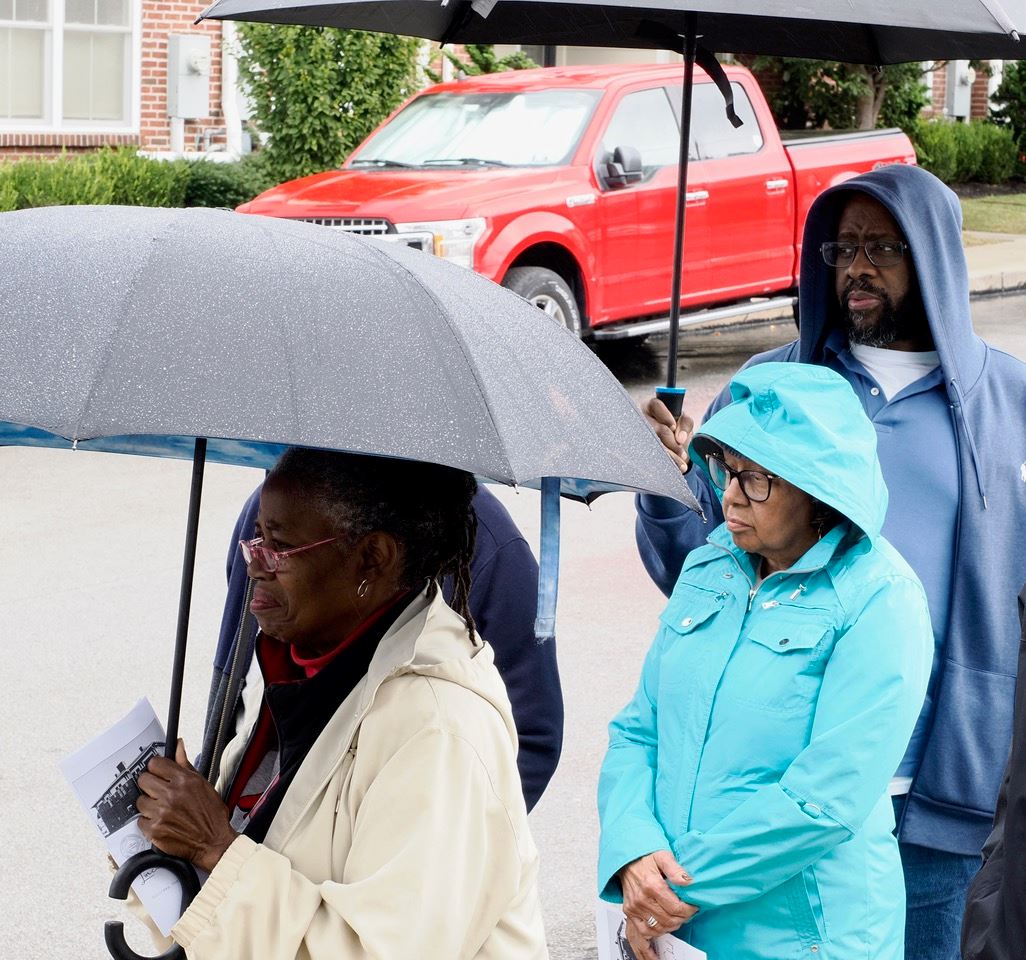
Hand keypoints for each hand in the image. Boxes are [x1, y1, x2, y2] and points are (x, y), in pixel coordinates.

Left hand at [136, 739, 237, 872]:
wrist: (213, 842)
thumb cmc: (210, 814)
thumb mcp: (203, 784)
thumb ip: (186, 765)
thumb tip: (178, 745)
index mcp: (185, 781)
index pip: (156, 764)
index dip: (156, 768)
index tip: (158, 773)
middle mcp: (172, 795)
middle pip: (143, 780)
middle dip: (149, 785)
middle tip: (157, 791)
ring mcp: (162, 813)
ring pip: (140, 801)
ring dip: (149, 805)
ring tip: (161, 809)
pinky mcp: (155, 830)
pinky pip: (140, 820)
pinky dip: (148, 822)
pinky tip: (161, 821)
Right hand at [619, 850, 697, 958]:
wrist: (626, 860)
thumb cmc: (645, 858)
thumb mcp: (663, 856)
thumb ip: (676, 869)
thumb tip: (688, 882)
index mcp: (652, 885)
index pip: (676, 908)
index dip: (689, 910)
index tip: (693, 906)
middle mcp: (642, 898)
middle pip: (669, 920)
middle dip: (683, 918)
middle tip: (687, 912)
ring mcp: (634, 907)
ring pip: (659, 928)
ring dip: (672, 925)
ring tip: (677, 916)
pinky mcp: (629, 912)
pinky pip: (645, 931)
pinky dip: (657, 931)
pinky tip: (663, 923)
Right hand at [642, 397, 693, 473]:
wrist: (671, 445)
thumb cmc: (676, 427)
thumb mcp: (683, 422)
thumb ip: (685, 424)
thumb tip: (680, 439)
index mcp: (652, 407)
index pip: (656, 405)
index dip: (665, 416)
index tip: (673, 427)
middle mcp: (643, 418)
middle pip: (655, 428)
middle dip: (671, 441)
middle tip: (682, 453)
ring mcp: (639, 434)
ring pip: (652, 445)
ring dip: (669, 455)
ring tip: (681, 464)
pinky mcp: (638, 449)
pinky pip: (649, 456)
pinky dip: (663, 462)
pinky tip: (673, 468)